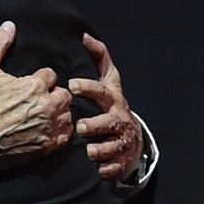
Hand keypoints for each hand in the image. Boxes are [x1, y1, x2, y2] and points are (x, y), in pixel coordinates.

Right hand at [0, 21, 73, 170]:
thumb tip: (9, 26)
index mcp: (34, 85)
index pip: (50, 75)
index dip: (38, 79)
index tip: (27, 86)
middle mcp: (46, 106)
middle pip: (64, 94)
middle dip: (52, 94)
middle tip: (36, 99)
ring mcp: (48, 127)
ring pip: (67, 114)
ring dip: (57, 112)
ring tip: (41, 114)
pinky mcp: (47, 146)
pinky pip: (66, 134)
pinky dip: (59, 131)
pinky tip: (45, 128)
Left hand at [69, 33, 141, 180]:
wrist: (131, 136)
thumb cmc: (111, 104)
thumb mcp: (108, 81)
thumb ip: (99, 59)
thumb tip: (84, 35)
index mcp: (112, 100)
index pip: (102, 90)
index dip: (88, 87)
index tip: (71, 85)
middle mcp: (119, 120)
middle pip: (110, 122)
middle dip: (96, 124)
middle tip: (80, 127)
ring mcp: (122, 141)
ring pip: (113, 146)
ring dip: (101, 149)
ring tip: (89, 150)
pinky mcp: (121, 160)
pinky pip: (115, 166)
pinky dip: (108, 168)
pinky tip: (99, 168)